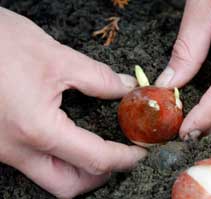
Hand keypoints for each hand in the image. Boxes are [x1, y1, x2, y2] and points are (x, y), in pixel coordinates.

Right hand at [0, 7, 145, 197]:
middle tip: (118, 156)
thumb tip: (124, 88)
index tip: (139, 152)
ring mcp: (2, 150)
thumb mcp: (55, 57)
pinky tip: (67, 141)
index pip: (93, 158)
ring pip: (48, 179)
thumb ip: (97, 77)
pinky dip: (57, 159)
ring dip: (78, 170)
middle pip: (67, 185)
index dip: (123, 158)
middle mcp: (15, 149)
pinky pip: (33, 164)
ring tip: (96, 150)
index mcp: (36, 129)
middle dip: (99, 175)